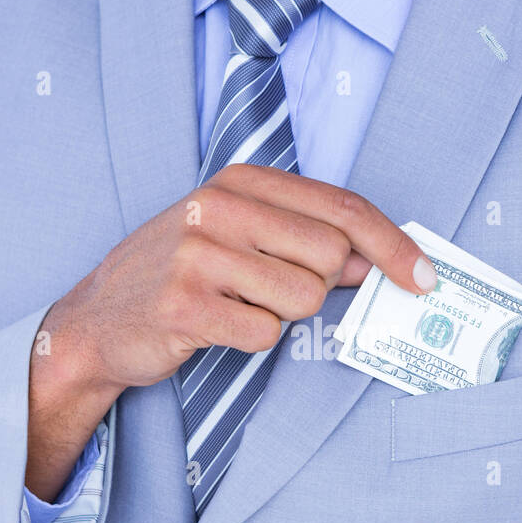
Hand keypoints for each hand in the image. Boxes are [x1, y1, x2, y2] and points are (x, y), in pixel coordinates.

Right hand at [24, 164, 434, 498]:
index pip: (343, 208)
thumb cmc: (182, 275)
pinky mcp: (183, 304)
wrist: (97, 320)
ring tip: (233, 305)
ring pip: (301, 299)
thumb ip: (307, 238)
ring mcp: (197, 253)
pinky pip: (263, 334)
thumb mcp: (241, 235)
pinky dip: (249, 341)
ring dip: (278, 316)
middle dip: (316, 287)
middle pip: (331, 257)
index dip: (393, 246)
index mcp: (242, 181)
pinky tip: (214, 327)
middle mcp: (219, 206)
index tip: (424, 278)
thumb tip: (379, 262)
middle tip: (268, 292)